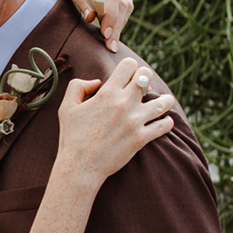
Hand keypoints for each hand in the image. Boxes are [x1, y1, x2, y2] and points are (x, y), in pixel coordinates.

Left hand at [34, 0, 131, 48]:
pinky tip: (112, 31)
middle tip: (110, 46)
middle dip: (118, 26)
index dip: (111, 16)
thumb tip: (91, 18)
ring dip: (120, 24)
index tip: (105, 34)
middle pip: (123, 3)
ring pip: (127, 4)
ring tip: (111, 43)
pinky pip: (124, 3)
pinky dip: (120, 18)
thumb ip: (80, 0)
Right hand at [54, 56, 174, 190]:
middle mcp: (123, 104)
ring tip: (164, 102)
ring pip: (163, 102)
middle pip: (147, 76)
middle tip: (143, 88)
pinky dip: (166, 122)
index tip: (128, 76)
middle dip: (146, 78)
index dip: (129, 67)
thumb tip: (97, 82)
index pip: (129, 65)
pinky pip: (164, 125)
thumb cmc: (72, 137)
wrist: (80, 166)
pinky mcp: (141, 138)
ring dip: (165, 100)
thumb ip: (78, 86)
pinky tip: (163, 122)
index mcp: (107, 93)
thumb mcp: (66, 107)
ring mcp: (134, 121)